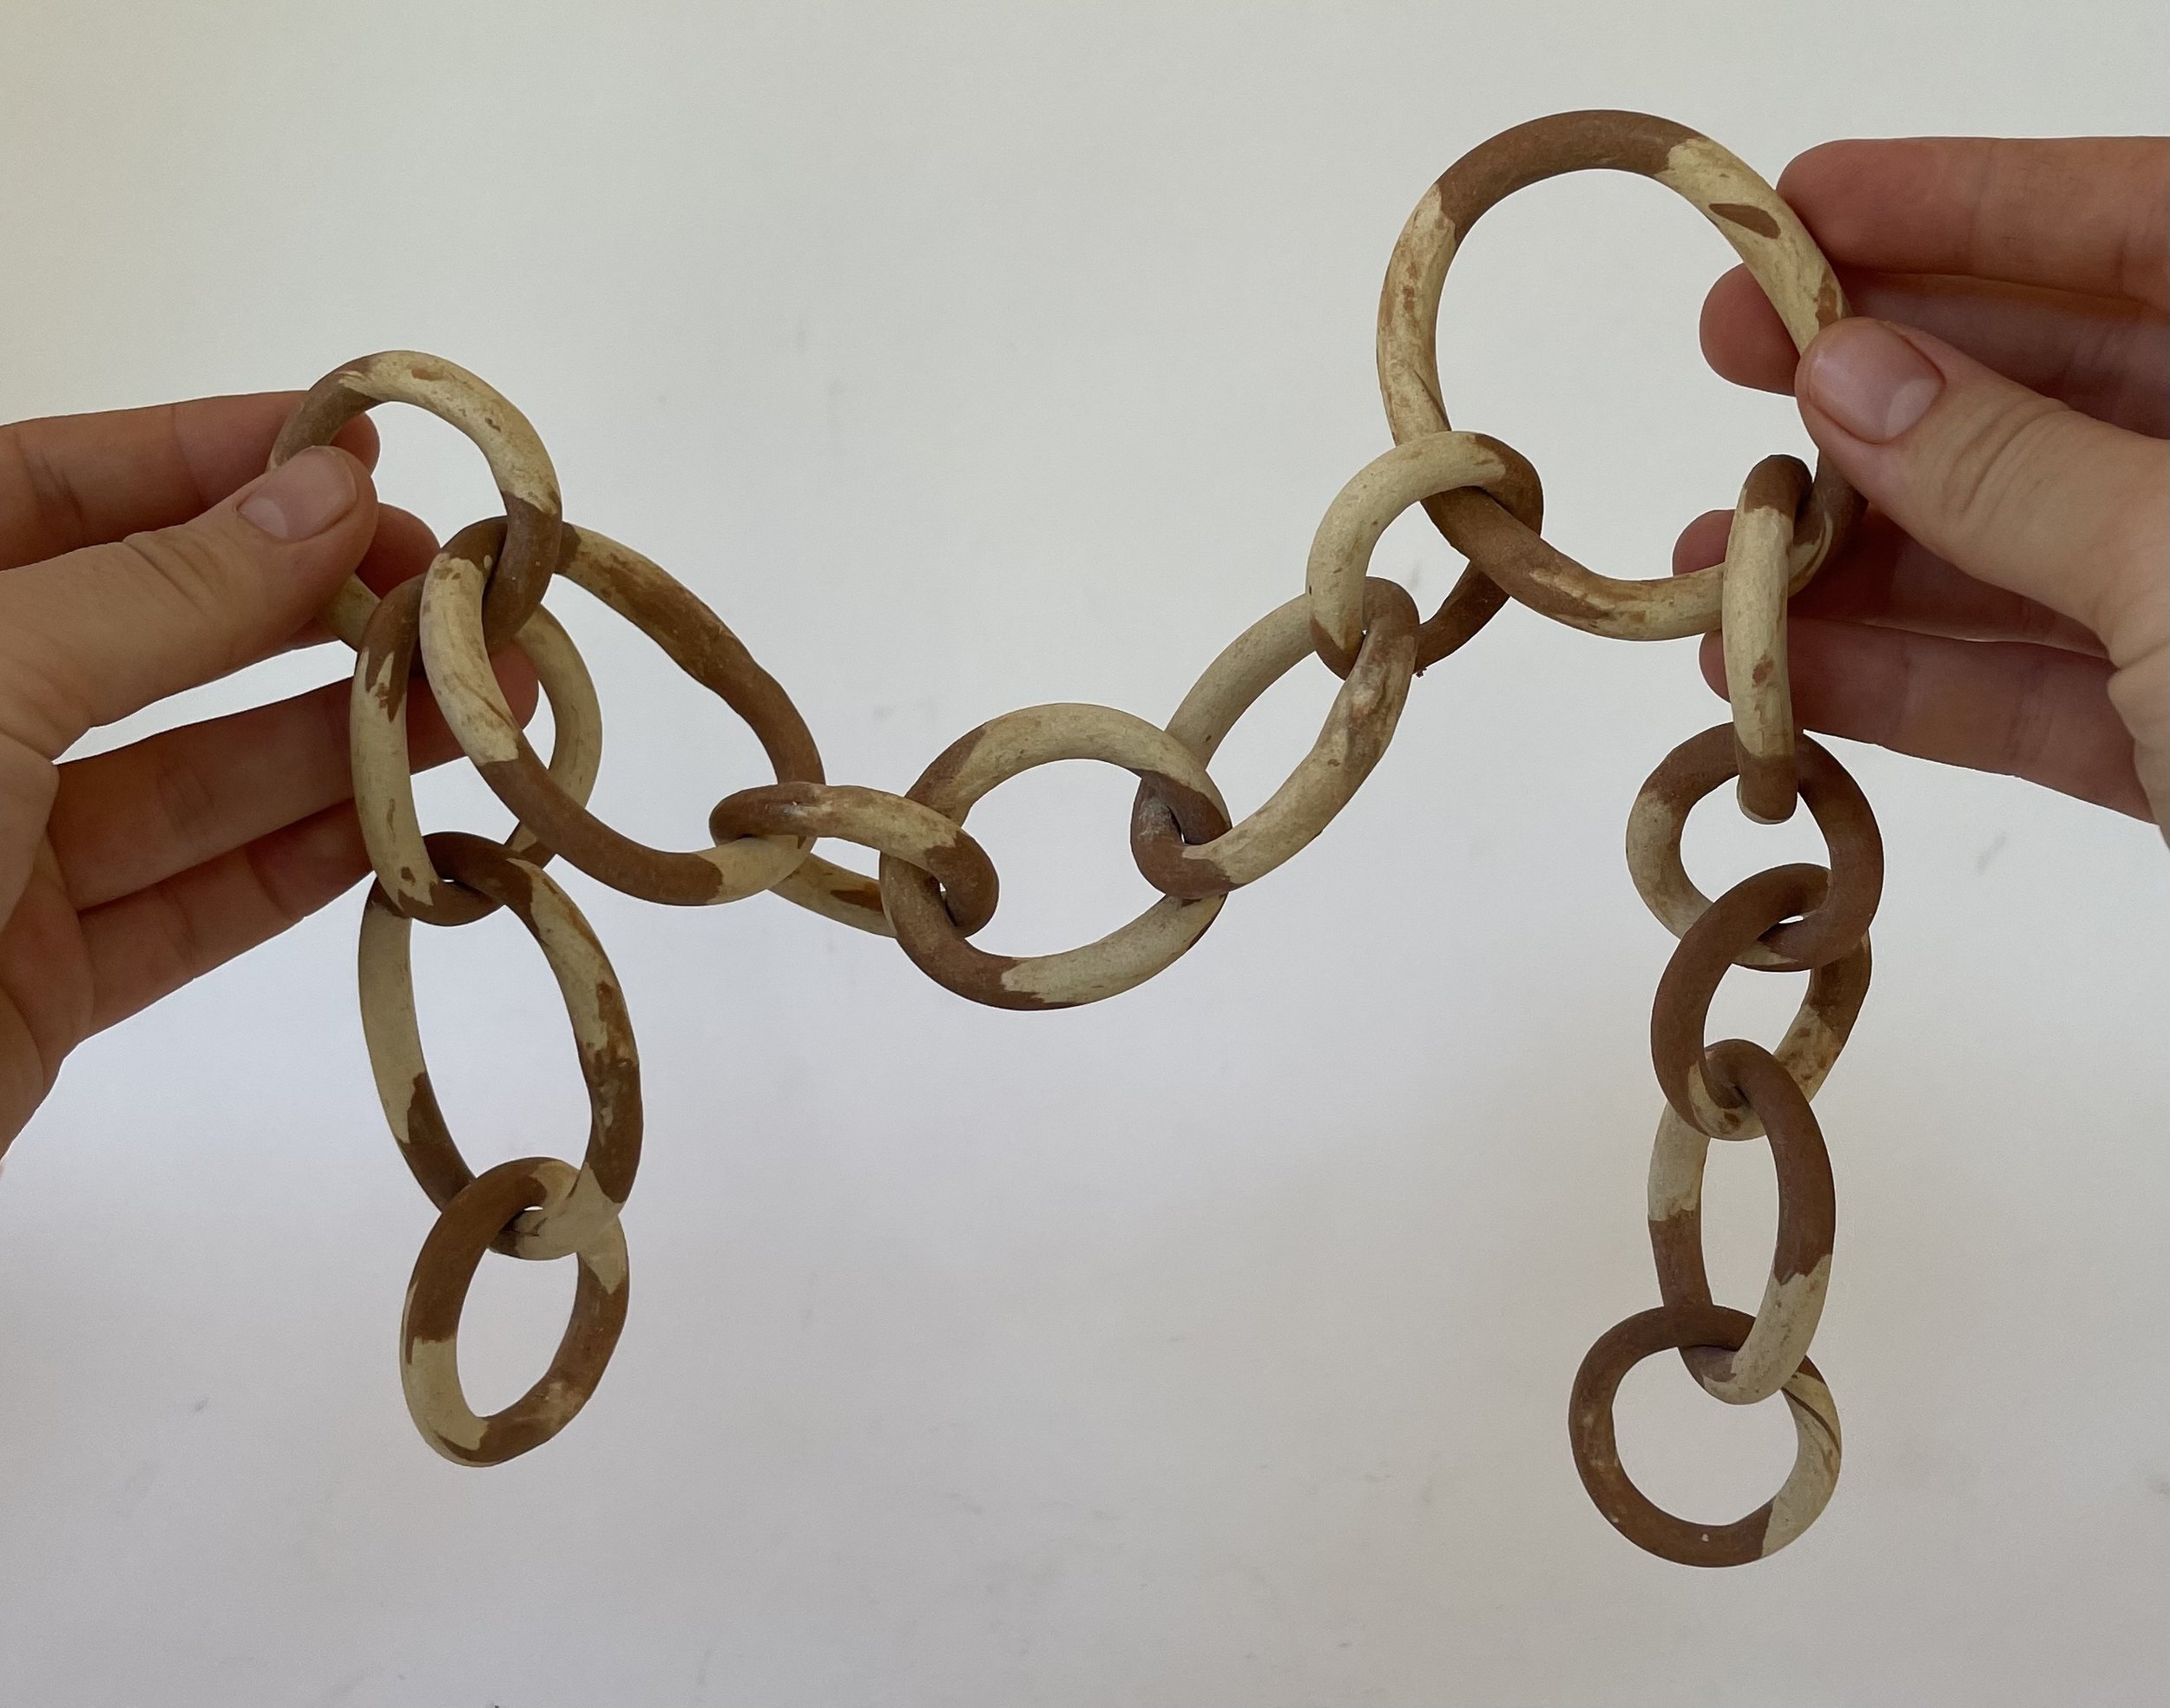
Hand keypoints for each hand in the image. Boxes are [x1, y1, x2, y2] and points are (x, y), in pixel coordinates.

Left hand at [0, 394, 531, 1150]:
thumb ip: (163, 594)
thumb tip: (326, 493)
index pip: (49, 488)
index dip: (204, 455)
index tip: (358, 449)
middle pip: (148, 634)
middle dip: (305, 610)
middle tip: (456, 599)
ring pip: (192, 780)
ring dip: (340, 745)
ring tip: (484, 710)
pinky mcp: (35, 987)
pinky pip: (193, 911)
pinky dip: (307, 873)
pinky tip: (413, 829)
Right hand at [1678, 136, 2167, 831]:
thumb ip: (2015, 469)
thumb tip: (1849, 372)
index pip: (2148, 224)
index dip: (1965, 202)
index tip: (1795, 206)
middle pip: (2063, 387)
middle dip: (1882, 383)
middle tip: (1726, 361)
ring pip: (2026, 554)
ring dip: (1862, 561)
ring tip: (1716, 564)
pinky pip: (2035, 694)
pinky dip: (1910, 687)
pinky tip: (1784, 675)